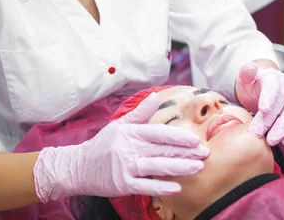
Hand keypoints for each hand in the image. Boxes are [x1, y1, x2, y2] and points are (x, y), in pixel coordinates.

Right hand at [33, 93, 208, 202]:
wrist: (78, 167)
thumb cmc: (102, 145)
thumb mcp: (119, 126)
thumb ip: (139, 114)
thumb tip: (155, 97)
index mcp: (129, 132)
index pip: (158, 133)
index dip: (178, 137)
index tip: (195, 140)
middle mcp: (128, 148)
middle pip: (162, 149)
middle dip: (186, 152)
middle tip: (205, 153)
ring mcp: (125, 166)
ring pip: (158, 166)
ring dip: (180, 167)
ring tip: (198, 167)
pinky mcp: (122, 183)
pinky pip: (146, 186)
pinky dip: (161, 187)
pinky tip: (177, 187)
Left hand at [236, 62, 283, 145]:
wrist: (263, 88)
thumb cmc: (254, 85)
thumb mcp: (245, 78)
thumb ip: (246, 74)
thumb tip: (249, 67)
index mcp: (273, 78)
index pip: (273, 87)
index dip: (269, 98)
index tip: (262, 111)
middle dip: (271, 121)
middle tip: (257, 133)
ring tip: (271, 140)